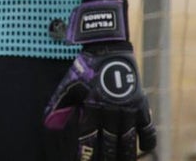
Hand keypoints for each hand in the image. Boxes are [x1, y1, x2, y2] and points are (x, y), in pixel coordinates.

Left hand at [43, 0, 156, 159]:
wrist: (107, 47)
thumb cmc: (84, 66)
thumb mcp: (69, 84)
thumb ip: (60, 105)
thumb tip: (48, 123)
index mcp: (91, 106)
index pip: (88, 137)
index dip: (86, 153)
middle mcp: (111, 110)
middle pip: (109, 143)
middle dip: (106, 157)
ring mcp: (128, 108)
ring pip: (128, 140)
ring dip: (125, 155)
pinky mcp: (141, 104)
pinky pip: (147, 128)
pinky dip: (147, 141)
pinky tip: (143, 150)